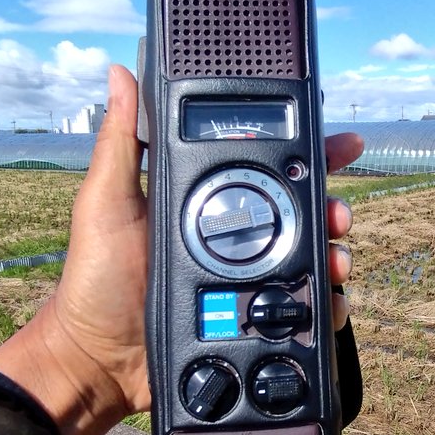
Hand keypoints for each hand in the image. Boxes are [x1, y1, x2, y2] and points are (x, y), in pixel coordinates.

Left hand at [0, 65, 363, 434]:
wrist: (98, 360)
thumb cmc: (95, 279)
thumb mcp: (105, 202)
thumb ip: (121, 141)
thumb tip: (120, 74)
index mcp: (202, 203)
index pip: (261, 167)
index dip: (303, 152)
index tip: (337, 142)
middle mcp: (230, 239)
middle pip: (298, 212)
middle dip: (330, 205)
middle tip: (340, 211)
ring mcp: (244, 281)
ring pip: (307, 258)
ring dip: (333, 252)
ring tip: (336, 257)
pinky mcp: (252, 321)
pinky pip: (299, 310)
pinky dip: (323, 304)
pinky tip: (330, 301)